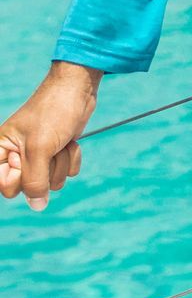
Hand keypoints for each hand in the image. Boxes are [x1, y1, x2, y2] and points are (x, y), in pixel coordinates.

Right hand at [0, 63, 100, 211]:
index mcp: (2, 150)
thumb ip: (35, 181)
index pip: (5, 187)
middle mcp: (17, 155)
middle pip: (30, 188)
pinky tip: (69, 141)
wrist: (77, 90)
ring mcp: (38, 156)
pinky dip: (71, 157)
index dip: (19, 178)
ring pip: (51, 182)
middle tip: (46, 148)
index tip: (25, 159)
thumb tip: (37, 206)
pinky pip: (66, 173)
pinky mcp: (56, 154)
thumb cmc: (52, 112)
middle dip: (44, 170)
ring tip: (59, 141)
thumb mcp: (40, 149)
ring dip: (60, 162)